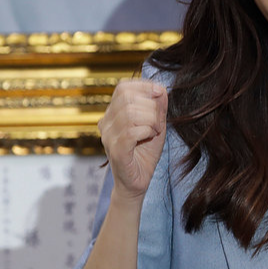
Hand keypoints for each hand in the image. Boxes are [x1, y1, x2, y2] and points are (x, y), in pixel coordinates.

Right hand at [98, 78, 167, 202]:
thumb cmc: (145, 154)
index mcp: (113, 113)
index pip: (123, 87)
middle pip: (127, 98)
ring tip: (156, 130)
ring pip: (130, 113)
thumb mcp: (156, 125)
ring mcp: (108, 137)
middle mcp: (106, 122)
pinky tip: (151, 136)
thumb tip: (161, 89)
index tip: (160, 93)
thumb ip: (158, 107)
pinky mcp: (115, 150)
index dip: (143, 85)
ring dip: (151, 119)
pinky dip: (147, 130)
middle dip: (151, 106)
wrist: (137, 183)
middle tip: (159, 121)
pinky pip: (131, 131)